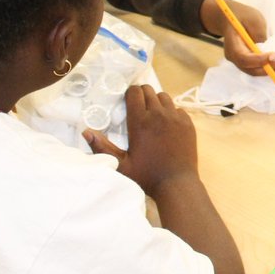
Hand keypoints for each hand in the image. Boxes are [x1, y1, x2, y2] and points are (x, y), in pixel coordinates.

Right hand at [83, 85, 198, 197]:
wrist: (177, 182)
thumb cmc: (146, 175)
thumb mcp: (120, 164)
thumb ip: (102, 147)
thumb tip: (86, 131)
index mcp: (141, 121)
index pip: (135, 93)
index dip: (129, 93)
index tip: (126, 100)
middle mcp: (159, 114)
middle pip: (149, 91)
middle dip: (141, 94)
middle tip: (136, 105)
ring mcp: (176, 117)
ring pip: (164, 97)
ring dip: (156, 101)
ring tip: (151, 113)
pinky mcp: (188, 123)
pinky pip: (178, 108)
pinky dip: (170, 111)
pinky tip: (166, 123)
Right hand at [199, 0, 274, 78]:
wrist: (230, 17)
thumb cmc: (242, 15)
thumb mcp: (253, 19)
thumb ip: (259, 34)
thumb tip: (271, 50)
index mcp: (232, 46)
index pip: (244, 58)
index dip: (259, 60)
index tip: (274, 55)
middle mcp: (235, 57)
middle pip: (252, 69)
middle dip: (272, 69)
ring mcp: (241, 61)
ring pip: (258, 71)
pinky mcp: (250, 61)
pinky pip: (262, 68)